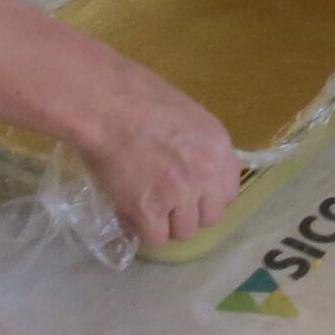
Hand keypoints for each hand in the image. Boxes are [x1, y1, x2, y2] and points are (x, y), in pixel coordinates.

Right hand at [77, 67, 240, 247]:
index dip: (207, 197)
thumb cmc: (137, 96)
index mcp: (219, 148)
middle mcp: (206, 175)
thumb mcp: (185, 117)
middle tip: (165, 201)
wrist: (105, 102)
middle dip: (187, 213)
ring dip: (164, 224)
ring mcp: (179, 194)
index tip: (190, 194)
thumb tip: (188, 170)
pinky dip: (140, 229)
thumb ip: (196, 148)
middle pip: (209, 218)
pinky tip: (128, 211)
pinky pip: (153, 238)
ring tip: (143, 205)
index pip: (228, 194)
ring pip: (182, 233)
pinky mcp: (149, 210)